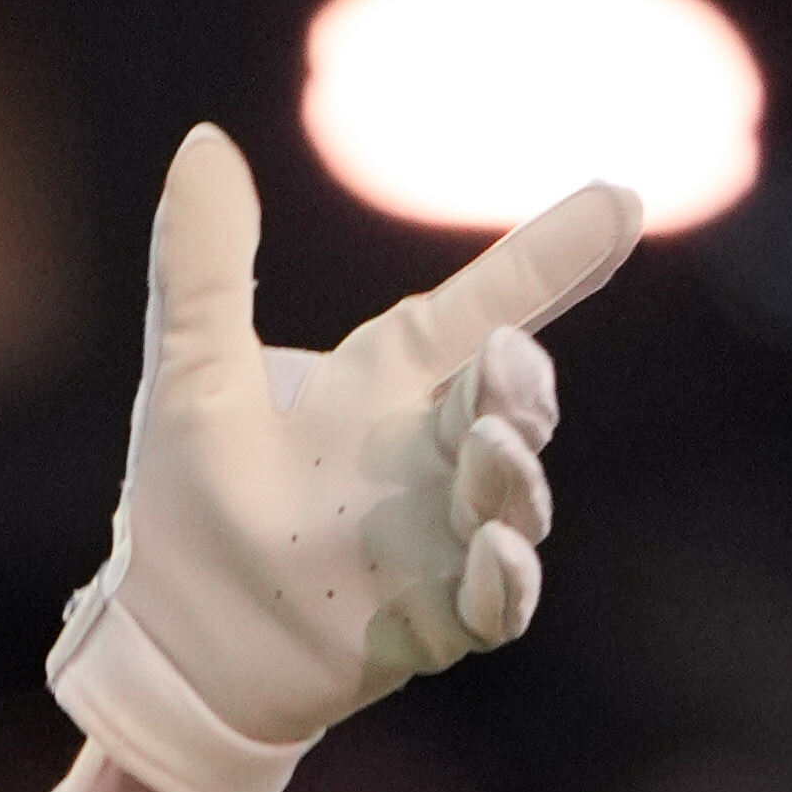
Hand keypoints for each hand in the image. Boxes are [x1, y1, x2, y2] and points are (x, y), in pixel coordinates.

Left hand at [46, 122, 636, 791]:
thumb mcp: (194, 375)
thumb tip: (204, 144)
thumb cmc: (187, 508)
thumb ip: (205, 267)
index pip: (480, 308)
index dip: (548, 257)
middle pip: (510, 405)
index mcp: (385, 385)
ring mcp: (438, 542)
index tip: (621, 202)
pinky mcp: (430, 624)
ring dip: (515, 474)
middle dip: (522, 384)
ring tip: (491, 449)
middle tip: (505, 372)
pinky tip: (498, 555)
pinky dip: (505, 581)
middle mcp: (427, 458)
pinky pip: (494, 604)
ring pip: (513, 500)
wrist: (171, 647)